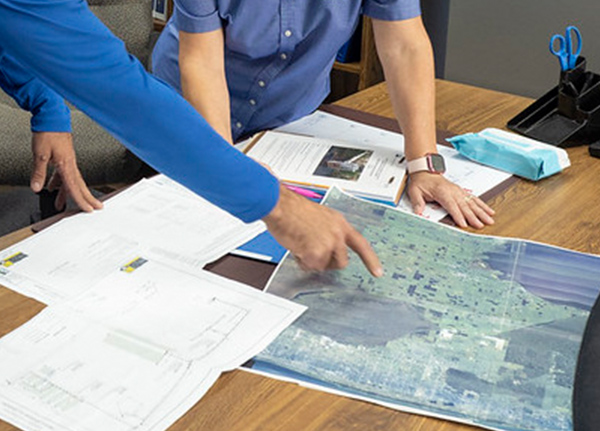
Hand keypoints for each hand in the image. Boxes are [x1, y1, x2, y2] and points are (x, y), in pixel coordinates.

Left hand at [30, 132, 102, 211]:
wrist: (51, 118)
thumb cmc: (48, 133)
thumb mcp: (40, 155)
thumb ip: (39, 173)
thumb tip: (37, 188)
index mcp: (66, 165)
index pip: (74, 187)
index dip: (81, 199)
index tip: (88, 209)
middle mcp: (70, 164)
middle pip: (79, 185)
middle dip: (85, 198)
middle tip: (94, 208)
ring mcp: (68, 161)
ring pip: (70, 181)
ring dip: (67, 193)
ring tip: (61, 203)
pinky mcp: (64, 158)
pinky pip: (63, 174)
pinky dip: (59, 182)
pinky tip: (52, 186)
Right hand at [263, 185, 382, 276]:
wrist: (281, 206)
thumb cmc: (293, 209)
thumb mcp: (319, 217)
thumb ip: (328, 232)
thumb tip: (327, 249)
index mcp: (340, 223)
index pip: (361, 244)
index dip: (370, 260)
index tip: (377, 272)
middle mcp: (338, 233)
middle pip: (342, 262)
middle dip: (328, 262)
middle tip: (314, 253)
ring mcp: (329, 243)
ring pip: (325, 266)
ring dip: (314, 261)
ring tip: (302, 246)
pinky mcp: (317, 252)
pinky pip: (311, 266)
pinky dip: (302, 261)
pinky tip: (296, 247)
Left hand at [407, 172, 494, 228]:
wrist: (425, 171)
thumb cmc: (421, 181)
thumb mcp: (415, 191)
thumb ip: (417, 202)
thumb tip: (418, 212)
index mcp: (442, 192)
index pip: (451, 205)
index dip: (458, 215)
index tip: (463, 224)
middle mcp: (453, 191)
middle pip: (465, 206)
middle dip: (473, 217)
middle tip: (481, 226)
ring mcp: (458, 191)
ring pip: (472, 203)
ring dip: (482, 212)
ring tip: (489, 220)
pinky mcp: (461, 192)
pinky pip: (474, 199)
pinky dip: (482, 205)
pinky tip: (489, 211)